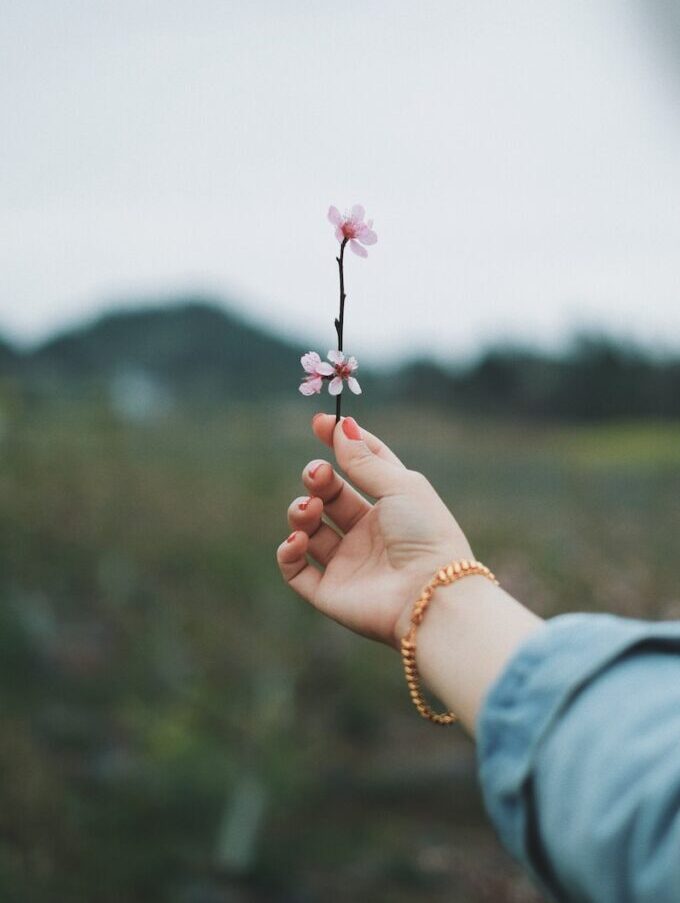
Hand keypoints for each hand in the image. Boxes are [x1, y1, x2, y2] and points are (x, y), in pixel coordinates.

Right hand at [276, 414, 472, 649]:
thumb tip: (341, 425)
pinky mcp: (329, 592)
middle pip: (330, 496)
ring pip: (309, 529)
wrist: (430, 594)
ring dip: (300, 512)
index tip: (321, 423)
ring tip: (310, 510)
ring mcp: (348, 564)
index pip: (363, 468)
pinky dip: (288, 551)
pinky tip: (299, 538)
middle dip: (317, 479)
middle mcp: (368, 534)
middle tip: (317, 474)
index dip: (342, 444)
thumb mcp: (400, 486)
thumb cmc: (426, 535)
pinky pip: (295, 569)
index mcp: (392, 507)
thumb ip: (364, 459)